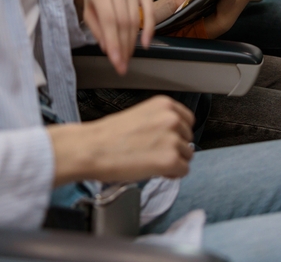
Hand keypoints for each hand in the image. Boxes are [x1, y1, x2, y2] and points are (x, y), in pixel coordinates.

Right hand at [48, 95, 194, 184]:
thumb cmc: (108, 135)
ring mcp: (172, 139)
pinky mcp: (170, 160)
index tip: (167, 139)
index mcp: (164, 104)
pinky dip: (171, 175)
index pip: (188, 120)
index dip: (177, 133)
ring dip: (173, 162)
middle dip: (175, 148)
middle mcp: (172, 119)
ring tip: (151, 161)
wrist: (92, 149)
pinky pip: (183, 171)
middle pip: (188, 139)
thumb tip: (174, 135)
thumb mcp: (140, 115)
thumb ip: (160, 121)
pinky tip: (155, 171)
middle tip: (154, 152)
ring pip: (187, 156)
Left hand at [72, 0, 154, 74]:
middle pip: (123, 22)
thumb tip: (109, 49)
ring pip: (135, 19)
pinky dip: (149, 28)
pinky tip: (146, 43)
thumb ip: (97, 30)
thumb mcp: (88, 12)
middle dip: (124, 46)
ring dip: (133, 42)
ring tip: (129, 57)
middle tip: (123, 64)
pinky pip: (150, 10)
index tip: (117, 62)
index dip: (114, 42)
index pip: (109, 20)